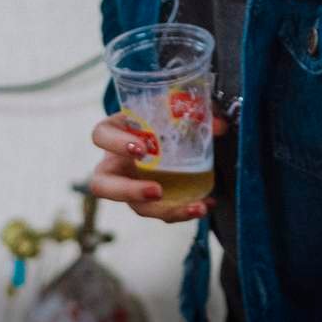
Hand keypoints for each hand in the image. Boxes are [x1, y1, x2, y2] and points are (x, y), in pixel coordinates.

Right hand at [87, 112, 226, 223]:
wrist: (163, 130)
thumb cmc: (158, 116)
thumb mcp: (170, 109)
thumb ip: (193, 111)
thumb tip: (220, 126)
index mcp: (114, 132)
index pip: (101, 136)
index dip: (116, 143)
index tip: (142, 148)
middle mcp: (115, 164)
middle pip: (103, 185)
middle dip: (128, 191)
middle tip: (156, 190)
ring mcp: (129, 186)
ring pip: (134, 207)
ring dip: (165, 210)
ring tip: (194, 206)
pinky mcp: (147, 200)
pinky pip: (161, 212)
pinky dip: (184, 210)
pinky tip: (205, 204)